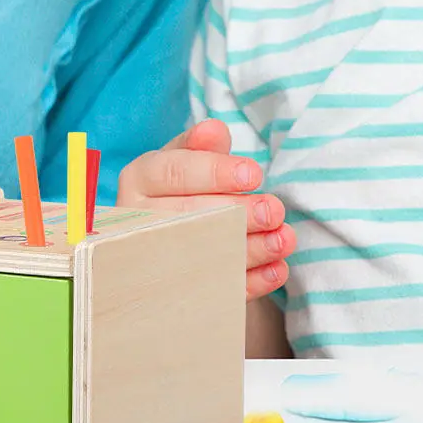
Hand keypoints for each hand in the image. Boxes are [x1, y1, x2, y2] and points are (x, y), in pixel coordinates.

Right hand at [117, 120, 294, 300]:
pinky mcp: (176, 290)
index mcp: (140, 178)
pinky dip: (249, 281)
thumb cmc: (186, 188)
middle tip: (274, 211)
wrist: (177, 234)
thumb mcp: (191, 160)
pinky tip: (276, 270)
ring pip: (202, 254)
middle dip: (237, 213)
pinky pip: (213, 288)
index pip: (173, 171)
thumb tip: (214, 131)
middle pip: (188, 215)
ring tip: (283, 240)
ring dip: (249, 248)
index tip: (254, 174)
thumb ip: (202, 147)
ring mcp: (153, 258)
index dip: (215, 172)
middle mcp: (138, 218)